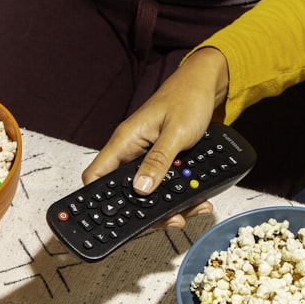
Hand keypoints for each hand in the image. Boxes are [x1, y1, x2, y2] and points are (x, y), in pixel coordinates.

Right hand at [85, 47, 229, 227]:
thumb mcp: (176, 132)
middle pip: (127, 192)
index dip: (98, 199)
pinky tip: (198, 200)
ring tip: (192, 209)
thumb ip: (158, 161)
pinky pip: (166, 185)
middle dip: (148, 210)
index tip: (113, 218)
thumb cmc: (188, 97)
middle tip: (170, 219)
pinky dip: (181, 195)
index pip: (97, 175)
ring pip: (150, 192)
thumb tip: (141, 189)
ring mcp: (147, 158)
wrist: (207, 84)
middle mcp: (132, 152)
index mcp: (125, 141)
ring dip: (170, 205)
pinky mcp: (162, 161)